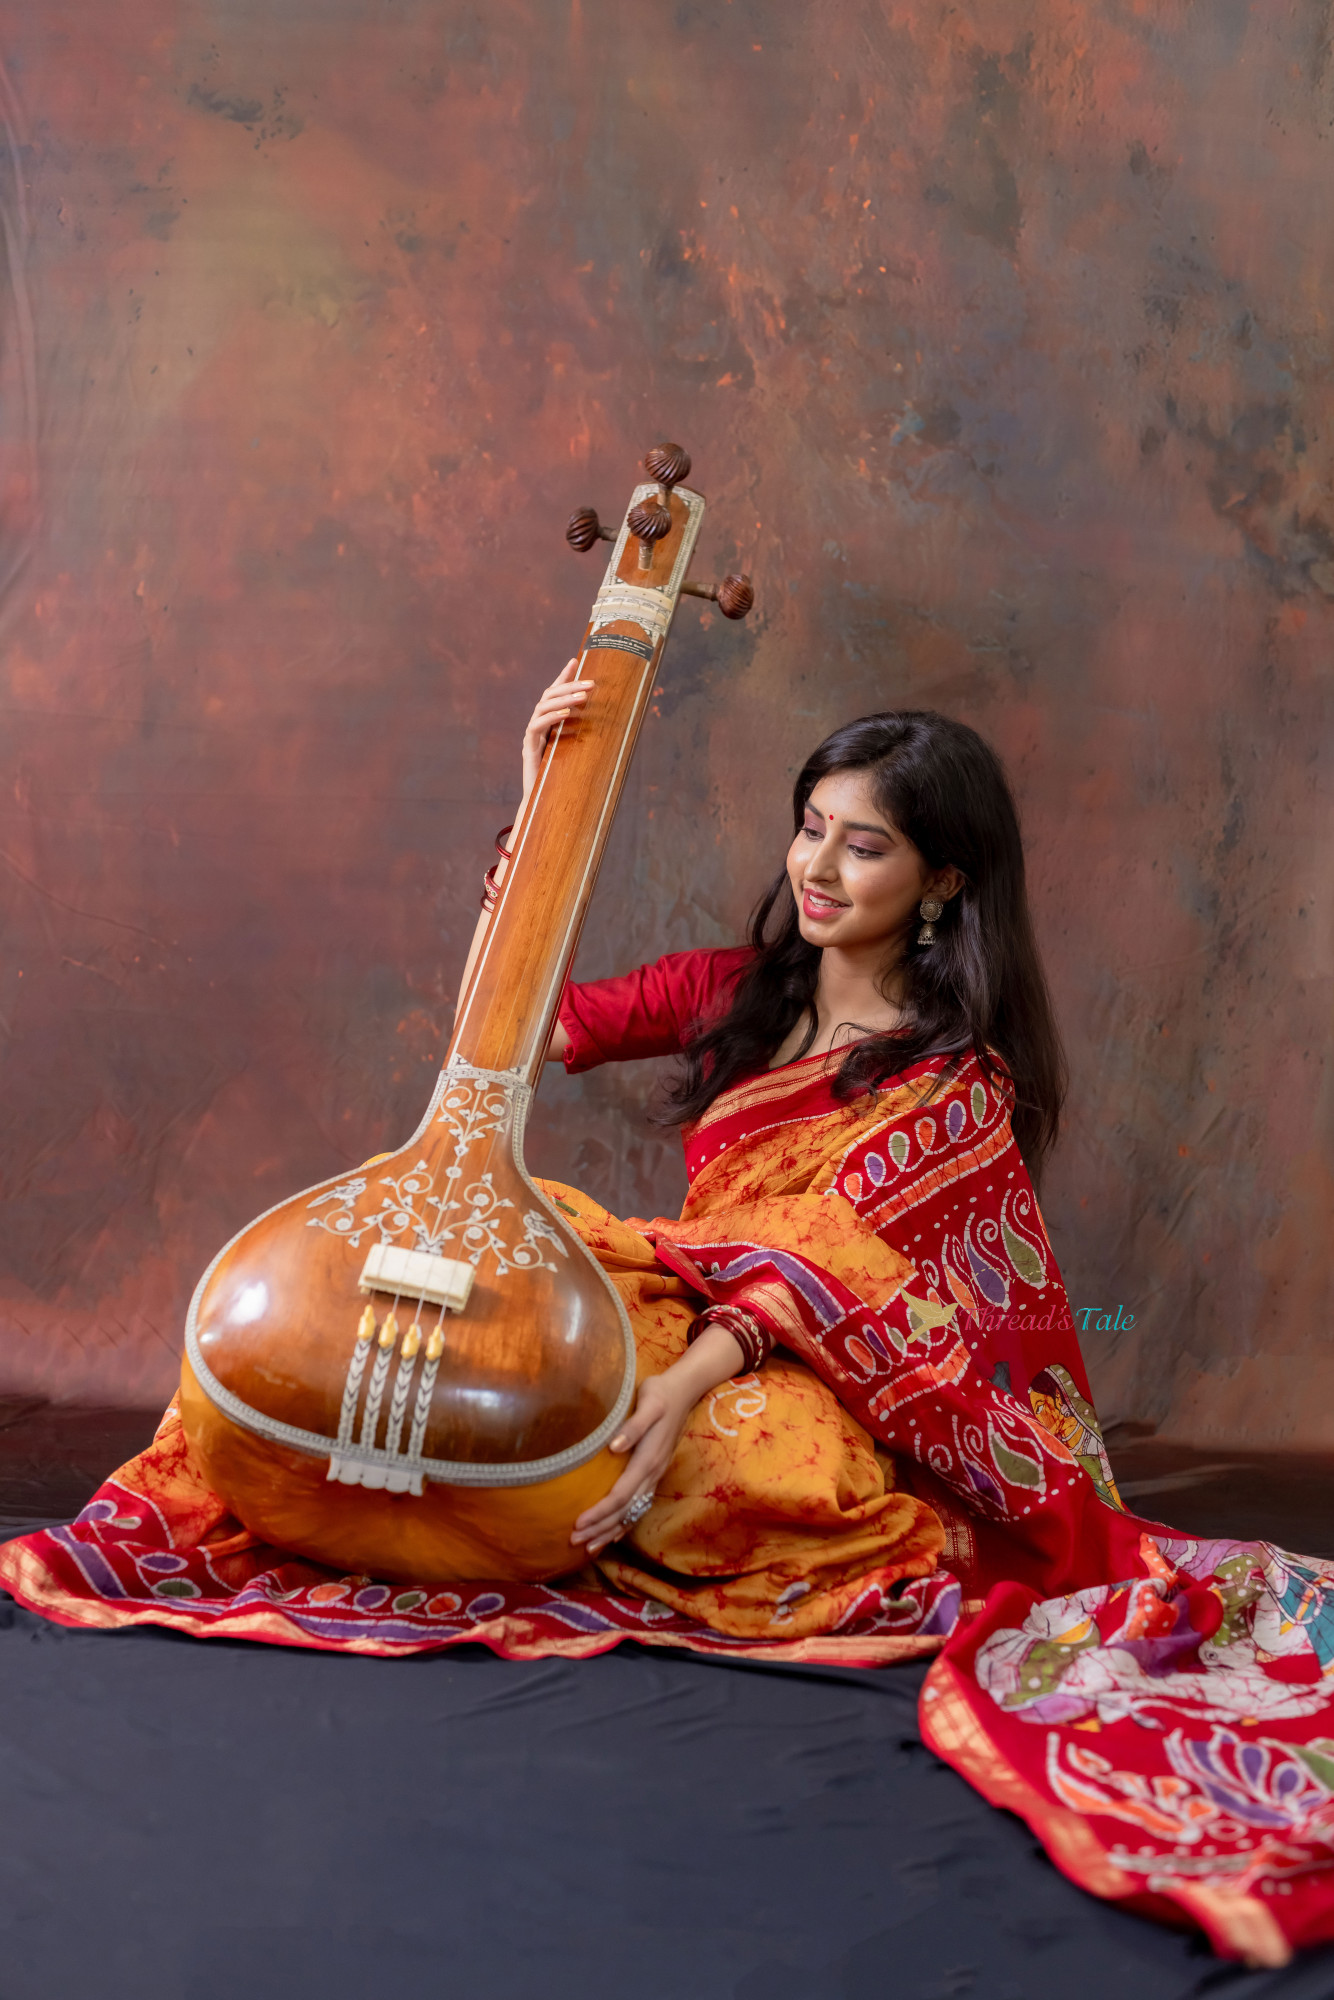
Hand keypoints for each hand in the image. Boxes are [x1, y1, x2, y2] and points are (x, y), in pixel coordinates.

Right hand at [522, 658, 593, 799]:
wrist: (543, 802)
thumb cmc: (562, 777)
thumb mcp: (578, 752)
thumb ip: (586, 737)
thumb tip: (613, 724)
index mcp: (547, 723)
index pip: (553, 693)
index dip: (563, 676)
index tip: (576, 660)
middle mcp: (537, 725)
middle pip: (548, 695)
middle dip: (569, 685)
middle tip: (591, 683)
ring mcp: (531, 735)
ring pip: (543, 707)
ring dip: (564, 699)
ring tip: (583, 697)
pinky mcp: (529, 748)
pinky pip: (537, 727)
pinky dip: (552, 718)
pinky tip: (567, 714)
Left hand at [568, 1321, 747, 1557]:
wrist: (684, 1391)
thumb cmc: (660, 1394)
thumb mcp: (648, 1403)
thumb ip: (633, 1427)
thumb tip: (614, 1447)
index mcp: (648, 1460)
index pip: (620, 1495)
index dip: (599, 1512)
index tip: (578, 1524)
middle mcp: (652, 1473)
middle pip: (624, 1510)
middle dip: (600, 1528)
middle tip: (575, 1542)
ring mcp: (655, 1475)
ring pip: (632, 1512)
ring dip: (610, 1531)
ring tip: (589, 1548)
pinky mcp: (654, 1473)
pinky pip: (639, 1506)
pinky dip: (625, 1524)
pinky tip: (614, 1534)